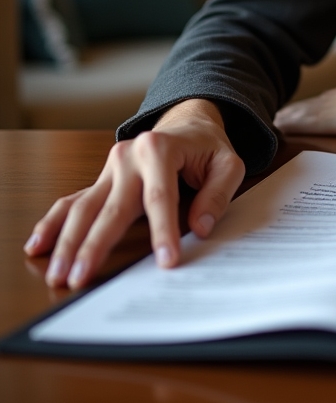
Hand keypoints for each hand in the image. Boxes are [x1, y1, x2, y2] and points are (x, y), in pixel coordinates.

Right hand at [23, 99, 244, 289]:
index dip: (163, 230)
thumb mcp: (228, 163)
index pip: (161, 197)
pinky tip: (38, 246)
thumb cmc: (209, 147)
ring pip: (84, 207)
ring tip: (59, 273)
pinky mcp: (102, 179)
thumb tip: (201, 227)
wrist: (189, 123)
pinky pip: (73, 201)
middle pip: (112, 207)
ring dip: (68, 242)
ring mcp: (111, 168)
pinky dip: (53, 223)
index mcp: (161, 148)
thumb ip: (218, 194)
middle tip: (82, 278)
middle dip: (96, 244)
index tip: (165, 261)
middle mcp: (129, 155)